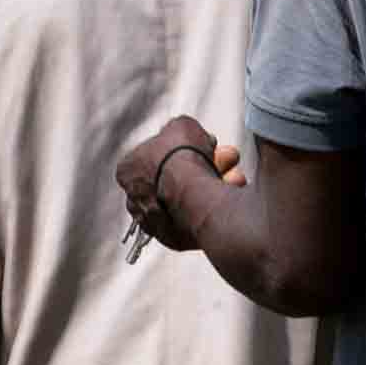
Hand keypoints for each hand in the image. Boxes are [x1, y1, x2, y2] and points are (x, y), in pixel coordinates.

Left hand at [118, 116, 233, 252]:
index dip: (183, 148)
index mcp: (128, 170)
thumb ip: (180, 131)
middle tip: (229, 157)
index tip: (204, 145)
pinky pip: (196, 219)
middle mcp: (136, 199)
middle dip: (206, 167)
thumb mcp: (181, 125)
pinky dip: (213, 207)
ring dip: (215, 185)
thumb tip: (187, 136)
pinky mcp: (173, 239)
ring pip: (189, 200)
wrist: (191, 190)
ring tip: (237, 178)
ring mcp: (153, 222)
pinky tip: (231, 195)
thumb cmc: (181, 154)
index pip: (155, 157)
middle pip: (175, 179)